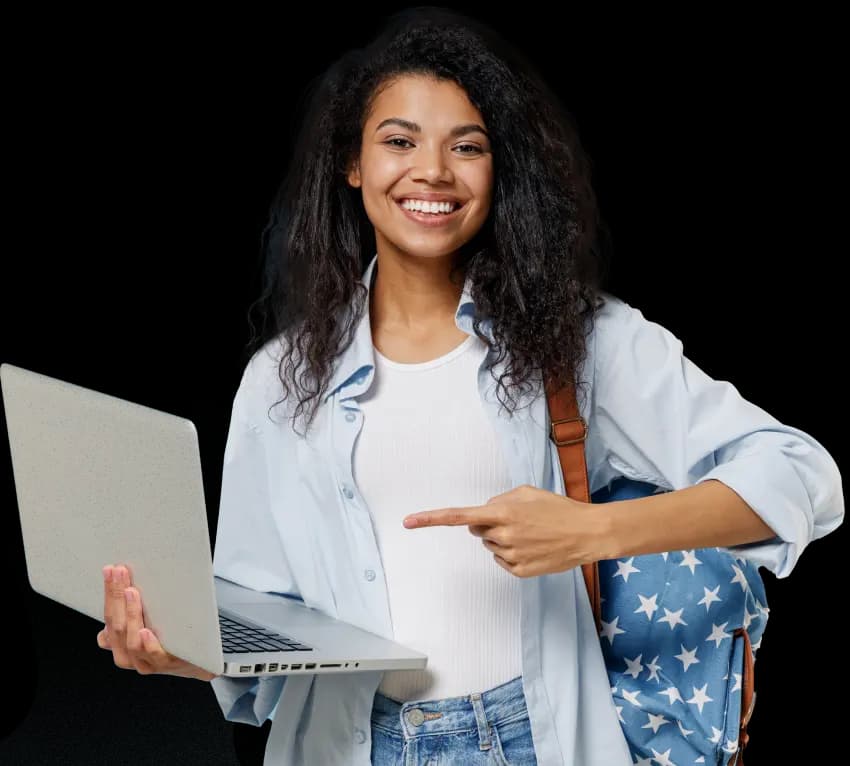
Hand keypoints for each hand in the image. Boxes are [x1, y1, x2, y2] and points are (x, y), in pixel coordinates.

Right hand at [97, 564, 217, 680]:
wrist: (198, 662)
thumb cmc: (170, 640)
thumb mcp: (148, 624)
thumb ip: (133, 614)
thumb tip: (123, 587)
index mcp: (121, 645)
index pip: (110, 617)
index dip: (109, 594)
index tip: (110, 571)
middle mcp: (130, 656)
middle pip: (117, 626)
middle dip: (116, 597)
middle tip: (120, 573)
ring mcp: (148, 662)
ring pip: (132, 642)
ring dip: (131, 615)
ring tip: (132, 593)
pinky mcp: (168, 664)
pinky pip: (154, 656)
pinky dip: (148, 644)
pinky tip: (145, 631)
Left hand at [402, 484, 609, 577]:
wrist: (586, 533)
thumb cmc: (557, 509)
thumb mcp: (526, 493)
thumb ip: (499, 500)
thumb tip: (483, 514)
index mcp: (502, 513)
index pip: (459, 516)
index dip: (431, 518)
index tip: (408, 521)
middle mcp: (502, 535)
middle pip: (477, 530)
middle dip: (489, 524)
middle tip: (517, 520)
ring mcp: (510, 556)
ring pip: (490, 546)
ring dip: (503, 539)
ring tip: (531, 533)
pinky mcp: (519, 571)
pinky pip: (503, 561)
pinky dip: (513, 554)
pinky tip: (533, 547)